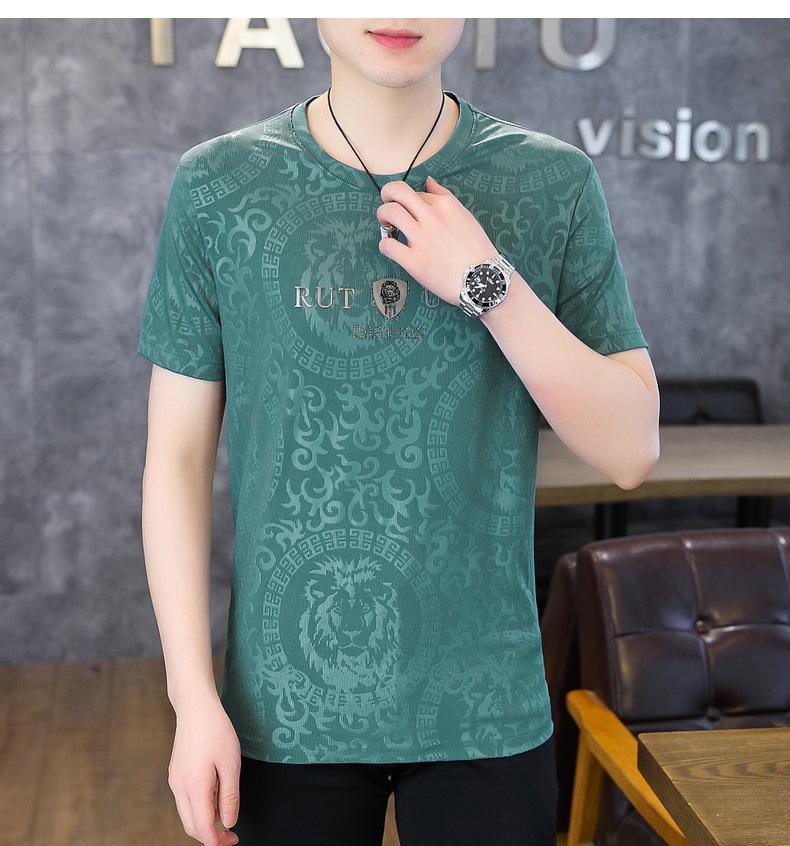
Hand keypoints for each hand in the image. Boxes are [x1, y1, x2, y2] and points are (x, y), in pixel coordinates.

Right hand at [168, 695, 240, 844]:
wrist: (195, 706)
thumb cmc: (216, 730)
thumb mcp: (231, 763)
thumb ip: (230, 796)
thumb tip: (228, 823)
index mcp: (194, 787)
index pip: (203, 828)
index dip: (218, 841)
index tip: (233, 841)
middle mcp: (179, 787)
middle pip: (192, 826)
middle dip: (210, 835)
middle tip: (231, 835)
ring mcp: (175, 780)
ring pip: (187, 814)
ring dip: (205, 820)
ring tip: (226, 812)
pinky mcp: (176, 773)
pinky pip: (186, 800)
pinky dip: (200, 807)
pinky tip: (215, 796)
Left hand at [377, 175, 498, 305]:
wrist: (484, 280)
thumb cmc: (477, 251)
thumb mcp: (465, 216)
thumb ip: (445, 197)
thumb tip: (429, 181)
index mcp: (445, 204)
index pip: (417, 192)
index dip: (411, 203)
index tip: (412, 214)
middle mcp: (432, 217)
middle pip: (396, 191)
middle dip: (386, 196)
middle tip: (388, 209)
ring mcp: (421, 238)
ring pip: (388, 212)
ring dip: (382, 217)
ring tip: (387, 228)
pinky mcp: (414, 261)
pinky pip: (387, 245)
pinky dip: (384, 245)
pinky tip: (392, 249)